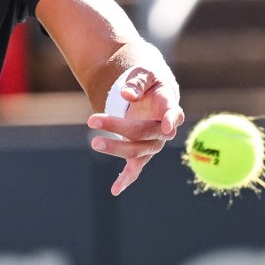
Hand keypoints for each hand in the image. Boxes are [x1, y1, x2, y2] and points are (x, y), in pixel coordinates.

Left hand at [86, 66, 184, 195]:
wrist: (151, 94)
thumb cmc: (147, 82)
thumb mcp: (142, 74)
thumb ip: (136, 83)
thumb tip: (127, 96)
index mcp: (168, 105)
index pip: (172, 114)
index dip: (171, 120)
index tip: (168, 126)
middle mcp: (164, 128)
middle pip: (145, 132)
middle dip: (118, 127)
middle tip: (91, 119)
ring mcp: (154, 143)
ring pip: (138, 150)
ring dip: (116, 148)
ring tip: (94, 142)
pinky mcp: (142, 152)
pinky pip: (136, 168)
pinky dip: (126, 179)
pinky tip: (115, 190)